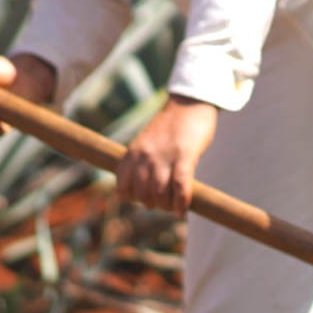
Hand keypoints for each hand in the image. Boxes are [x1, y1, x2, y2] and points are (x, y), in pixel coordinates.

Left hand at [116, 96, 217, 215]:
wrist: (189, 102)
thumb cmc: (171, 125)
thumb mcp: (147, 141)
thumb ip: (142, 161)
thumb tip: (145, 187)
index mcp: (133, 152)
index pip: (122, 186)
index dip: (132, 198)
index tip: (144, 198)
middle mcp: (145, 156)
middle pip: (142, 194)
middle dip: (153, 204)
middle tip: (164, 204)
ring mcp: (164, 156)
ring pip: (160, 194)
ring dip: (167, 206)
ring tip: (174, 206)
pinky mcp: (184, 156)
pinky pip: (180, 187)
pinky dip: (181, 202)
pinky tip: (182, 210)